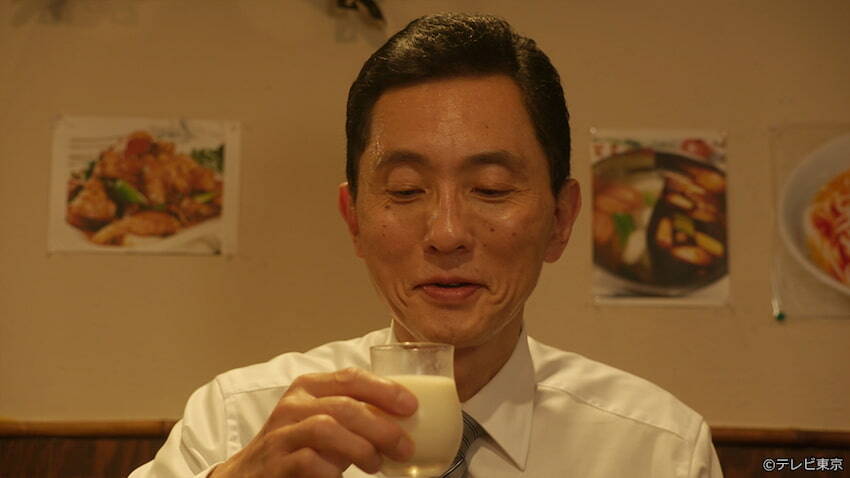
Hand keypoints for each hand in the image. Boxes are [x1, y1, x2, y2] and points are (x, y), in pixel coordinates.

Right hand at [209, 367, 416, 476]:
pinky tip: (342, 477)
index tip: (411, 406)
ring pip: (327, 428)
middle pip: (344, 405)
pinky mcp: (276, 464)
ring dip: (361, 448)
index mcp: (309, 387)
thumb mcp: (323, 421)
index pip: (350, 377)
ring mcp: (281, 434)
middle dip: (381, 426)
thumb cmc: (298, 447)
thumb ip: (353, 414)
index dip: (384, 389)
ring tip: (376, 464)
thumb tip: (405, 420)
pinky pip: (310, 461)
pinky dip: (333, 471)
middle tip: (404, 447)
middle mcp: (293, 405)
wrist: (249, 475)